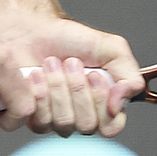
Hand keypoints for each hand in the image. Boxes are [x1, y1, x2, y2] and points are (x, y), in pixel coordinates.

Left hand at [0, 16, 143, 138]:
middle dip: (77, 89)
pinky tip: (33, 75)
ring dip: (56, 87)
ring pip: (61, 123)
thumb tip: (121, 103)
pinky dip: (35, 93)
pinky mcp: (26, 117)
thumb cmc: (70, 38)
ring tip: (50, 63)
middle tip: (70, 62)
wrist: (32, 28)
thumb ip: (130, 76)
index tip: (94, 76)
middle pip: (85, 125)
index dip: (103, 104)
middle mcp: (78, 117)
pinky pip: (34, 121)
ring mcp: (52, 120)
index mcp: (102, 105)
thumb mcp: (112, 49)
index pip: (111, 127)